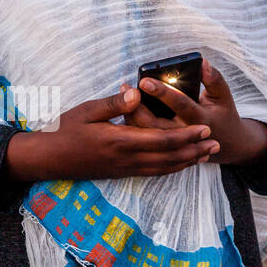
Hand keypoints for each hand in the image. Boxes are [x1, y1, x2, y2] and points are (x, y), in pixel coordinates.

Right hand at [4, 86, 218, 182]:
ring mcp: (125, 168)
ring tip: (206, 155)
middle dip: (195, 150)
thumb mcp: (86, 111)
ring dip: (188, 162)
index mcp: (121, 140)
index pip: (163, 139)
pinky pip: (153, 173)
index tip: (205, 128)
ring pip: (164, 168)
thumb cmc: (65, 130)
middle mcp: (127, 158)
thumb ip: (114, 103)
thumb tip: (137, 93)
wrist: (49, 158)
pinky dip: (171, 168)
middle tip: (216, 143)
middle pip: (170, 157)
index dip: (187, 135)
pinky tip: (179, 164)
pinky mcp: (121, 173)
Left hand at [128, 59, 266, 166]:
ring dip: (130, 112)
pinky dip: (132, 121)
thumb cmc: (223, 115)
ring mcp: (173, 144)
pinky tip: (125, 104)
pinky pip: (143, 137)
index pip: (180, 105)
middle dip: (137, 105)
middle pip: (155, 124)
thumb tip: (203, 62)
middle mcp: (184, 134)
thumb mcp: (223, 97)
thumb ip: (213, 79)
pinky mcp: (164, 148)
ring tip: (123, 91)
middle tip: (125, 86)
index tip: (144, 80)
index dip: (162, 92)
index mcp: (201, 120)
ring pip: (145, 132)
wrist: (228, 146)